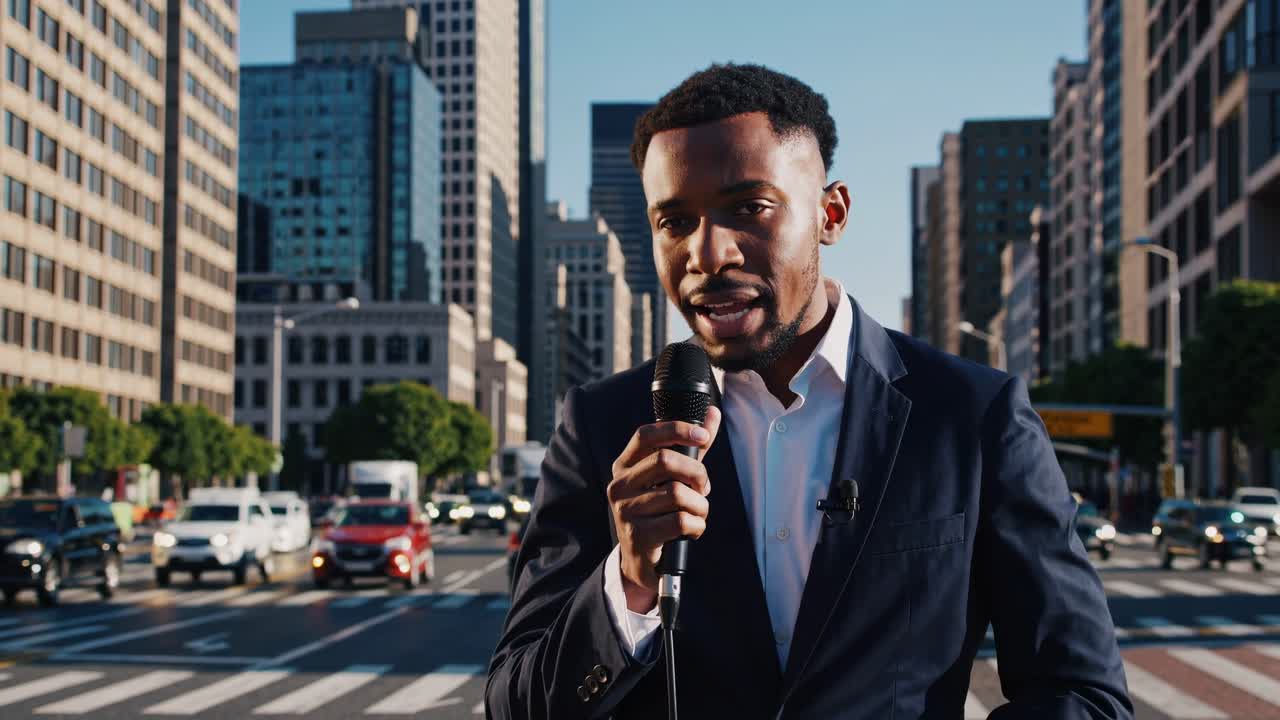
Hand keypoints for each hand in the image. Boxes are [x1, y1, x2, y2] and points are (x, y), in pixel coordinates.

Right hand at [607, 406, 721, 612]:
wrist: (641, 562)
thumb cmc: (659, 512)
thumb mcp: (670, 478)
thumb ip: (691, 448)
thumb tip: (712, 414)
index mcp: (624, 466)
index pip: (646, 435)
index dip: (676, 429)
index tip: (703, 436)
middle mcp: (619, 485)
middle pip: (665, 460)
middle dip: (696, 473)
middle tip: (704, 488)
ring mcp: (625, 511)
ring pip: (677, 493)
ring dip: (700, 505)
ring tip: (698, 513)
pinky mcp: (637, 536)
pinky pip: (679, 521)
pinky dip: (696, 526)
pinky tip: (691, 531)